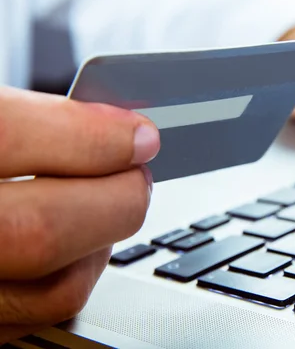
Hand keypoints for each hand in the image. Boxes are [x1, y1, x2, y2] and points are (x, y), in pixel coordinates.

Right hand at [0, 87, 159, 342]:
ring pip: (51, 290)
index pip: (6, 139)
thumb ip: (23, 120)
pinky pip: (36, 318)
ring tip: (107, 204)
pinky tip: (73, 245)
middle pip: (39, 230)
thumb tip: (115, 130)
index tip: (138, 134)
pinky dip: (71, 277)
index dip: (89, 135)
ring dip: (103, 242)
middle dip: (115, 196)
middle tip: (136, 171)